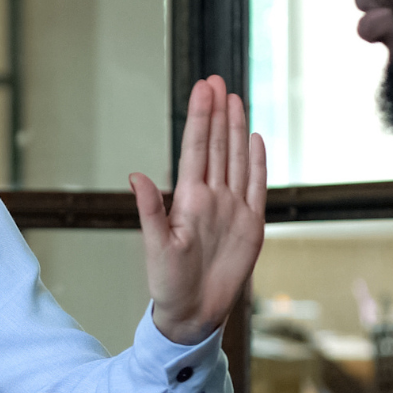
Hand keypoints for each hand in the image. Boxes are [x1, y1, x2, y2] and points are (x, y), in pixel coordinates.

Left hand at [138, 75, 266, 345]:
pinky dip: (257, 163)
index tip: (202, 88)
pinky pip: (256, 187)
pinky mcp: (251, 225)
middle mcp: (212, 197)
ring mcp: (233, 208)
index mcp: (189, 199)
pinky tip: (255, 139)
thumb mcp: (156, 247)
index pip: (196, 148)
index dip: (200, 117)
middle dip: (217, 112)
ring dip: (236, 129)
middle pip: (217, 145)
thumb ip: (149, 211)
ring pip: (236, 159)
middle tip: (216, 80)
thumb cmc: (168, 283)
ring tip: (235, 99)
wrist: (193, 312)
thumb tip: (136, 176)